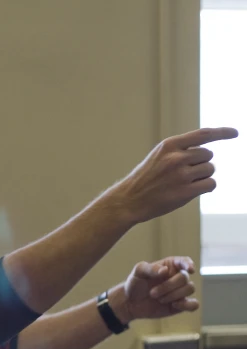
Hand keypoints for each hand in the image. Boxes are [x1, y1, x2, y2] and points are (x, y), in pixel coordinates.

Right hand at [109, 127, 237, 224]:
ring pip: (210, 169)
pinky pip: (210, 184)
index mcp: (169, 145)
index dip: (222, 133)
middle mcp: (176, 158)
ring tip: (184, 183)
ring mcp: (181, 175)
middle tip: (185, 174)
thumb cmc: (145, 179)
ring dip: (203, 176)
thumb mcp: (158, 157)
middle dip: (201, 164)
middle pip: (208, 155)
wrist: (129, 200)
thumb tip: (207, 154)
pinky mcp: (185, 192)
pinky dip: (206, 187)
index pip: (203, 134)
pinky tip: (192, 191)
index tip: (235, 133)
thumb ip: (180, 151)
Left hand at [109, 256, 198, 323]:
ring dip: (173, 295)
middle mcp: (177, 277)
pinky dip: (187, 305)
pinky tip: (174, 305)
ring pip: (190, 289)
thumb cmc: (135, 284)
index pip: (184, 261)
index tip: (189, 269)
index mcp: (170, 266)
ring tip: (158, 299)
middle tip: (152, 293)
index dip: (189, 264)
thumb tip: (165, 271)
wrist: (131, 303)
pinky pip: (194, 305)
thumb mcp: (138, 272)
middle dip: (168, 286)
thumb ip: (151, 268)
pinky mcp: (181, 305)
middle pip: (184, 278)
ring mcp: (181, 291)